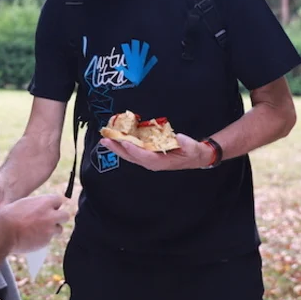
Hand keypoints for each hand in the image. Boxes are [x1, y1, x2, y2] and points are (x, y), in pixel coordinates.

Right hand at [0, 194, 69, 253]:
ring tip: (40, 231)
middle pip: (65, 215)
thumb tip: (39, 210)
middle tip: (50, 220)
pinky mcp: (45, 241)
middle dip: (59, 218)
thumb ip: (35, 207)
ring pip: (59, 229)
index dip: (54, 205)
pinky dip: (43, 239)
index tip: (49, 208)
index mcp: (44, 202)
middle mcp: (50, 215)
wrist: (2, 232)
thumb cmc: (8, 216)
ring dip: (52, 230)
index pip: (59, 200)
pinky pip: (49, 240)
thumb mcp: (23, 204)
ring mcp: (49, 229)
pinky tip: (32, 238)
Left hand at [99, 133, 213, 171]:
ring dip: (117, 147)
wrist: (195, 157)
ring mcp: (148, 159)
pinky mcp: (147, 154)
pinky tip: (116, 139)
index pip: (145, 157)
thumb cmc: (193, 152)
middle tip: (105, 140)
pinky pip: (133, 151)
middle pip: (132, 157)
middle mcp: (152, 162)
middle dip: (118, 149)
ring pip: (130, 155)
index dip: (135, 150)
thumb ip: (187, 144)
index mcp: (162, 162)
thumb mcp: (193, 148)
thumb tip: (179, 137)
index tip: (125, 142)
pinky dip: (124, 145)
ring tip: (105, 140)